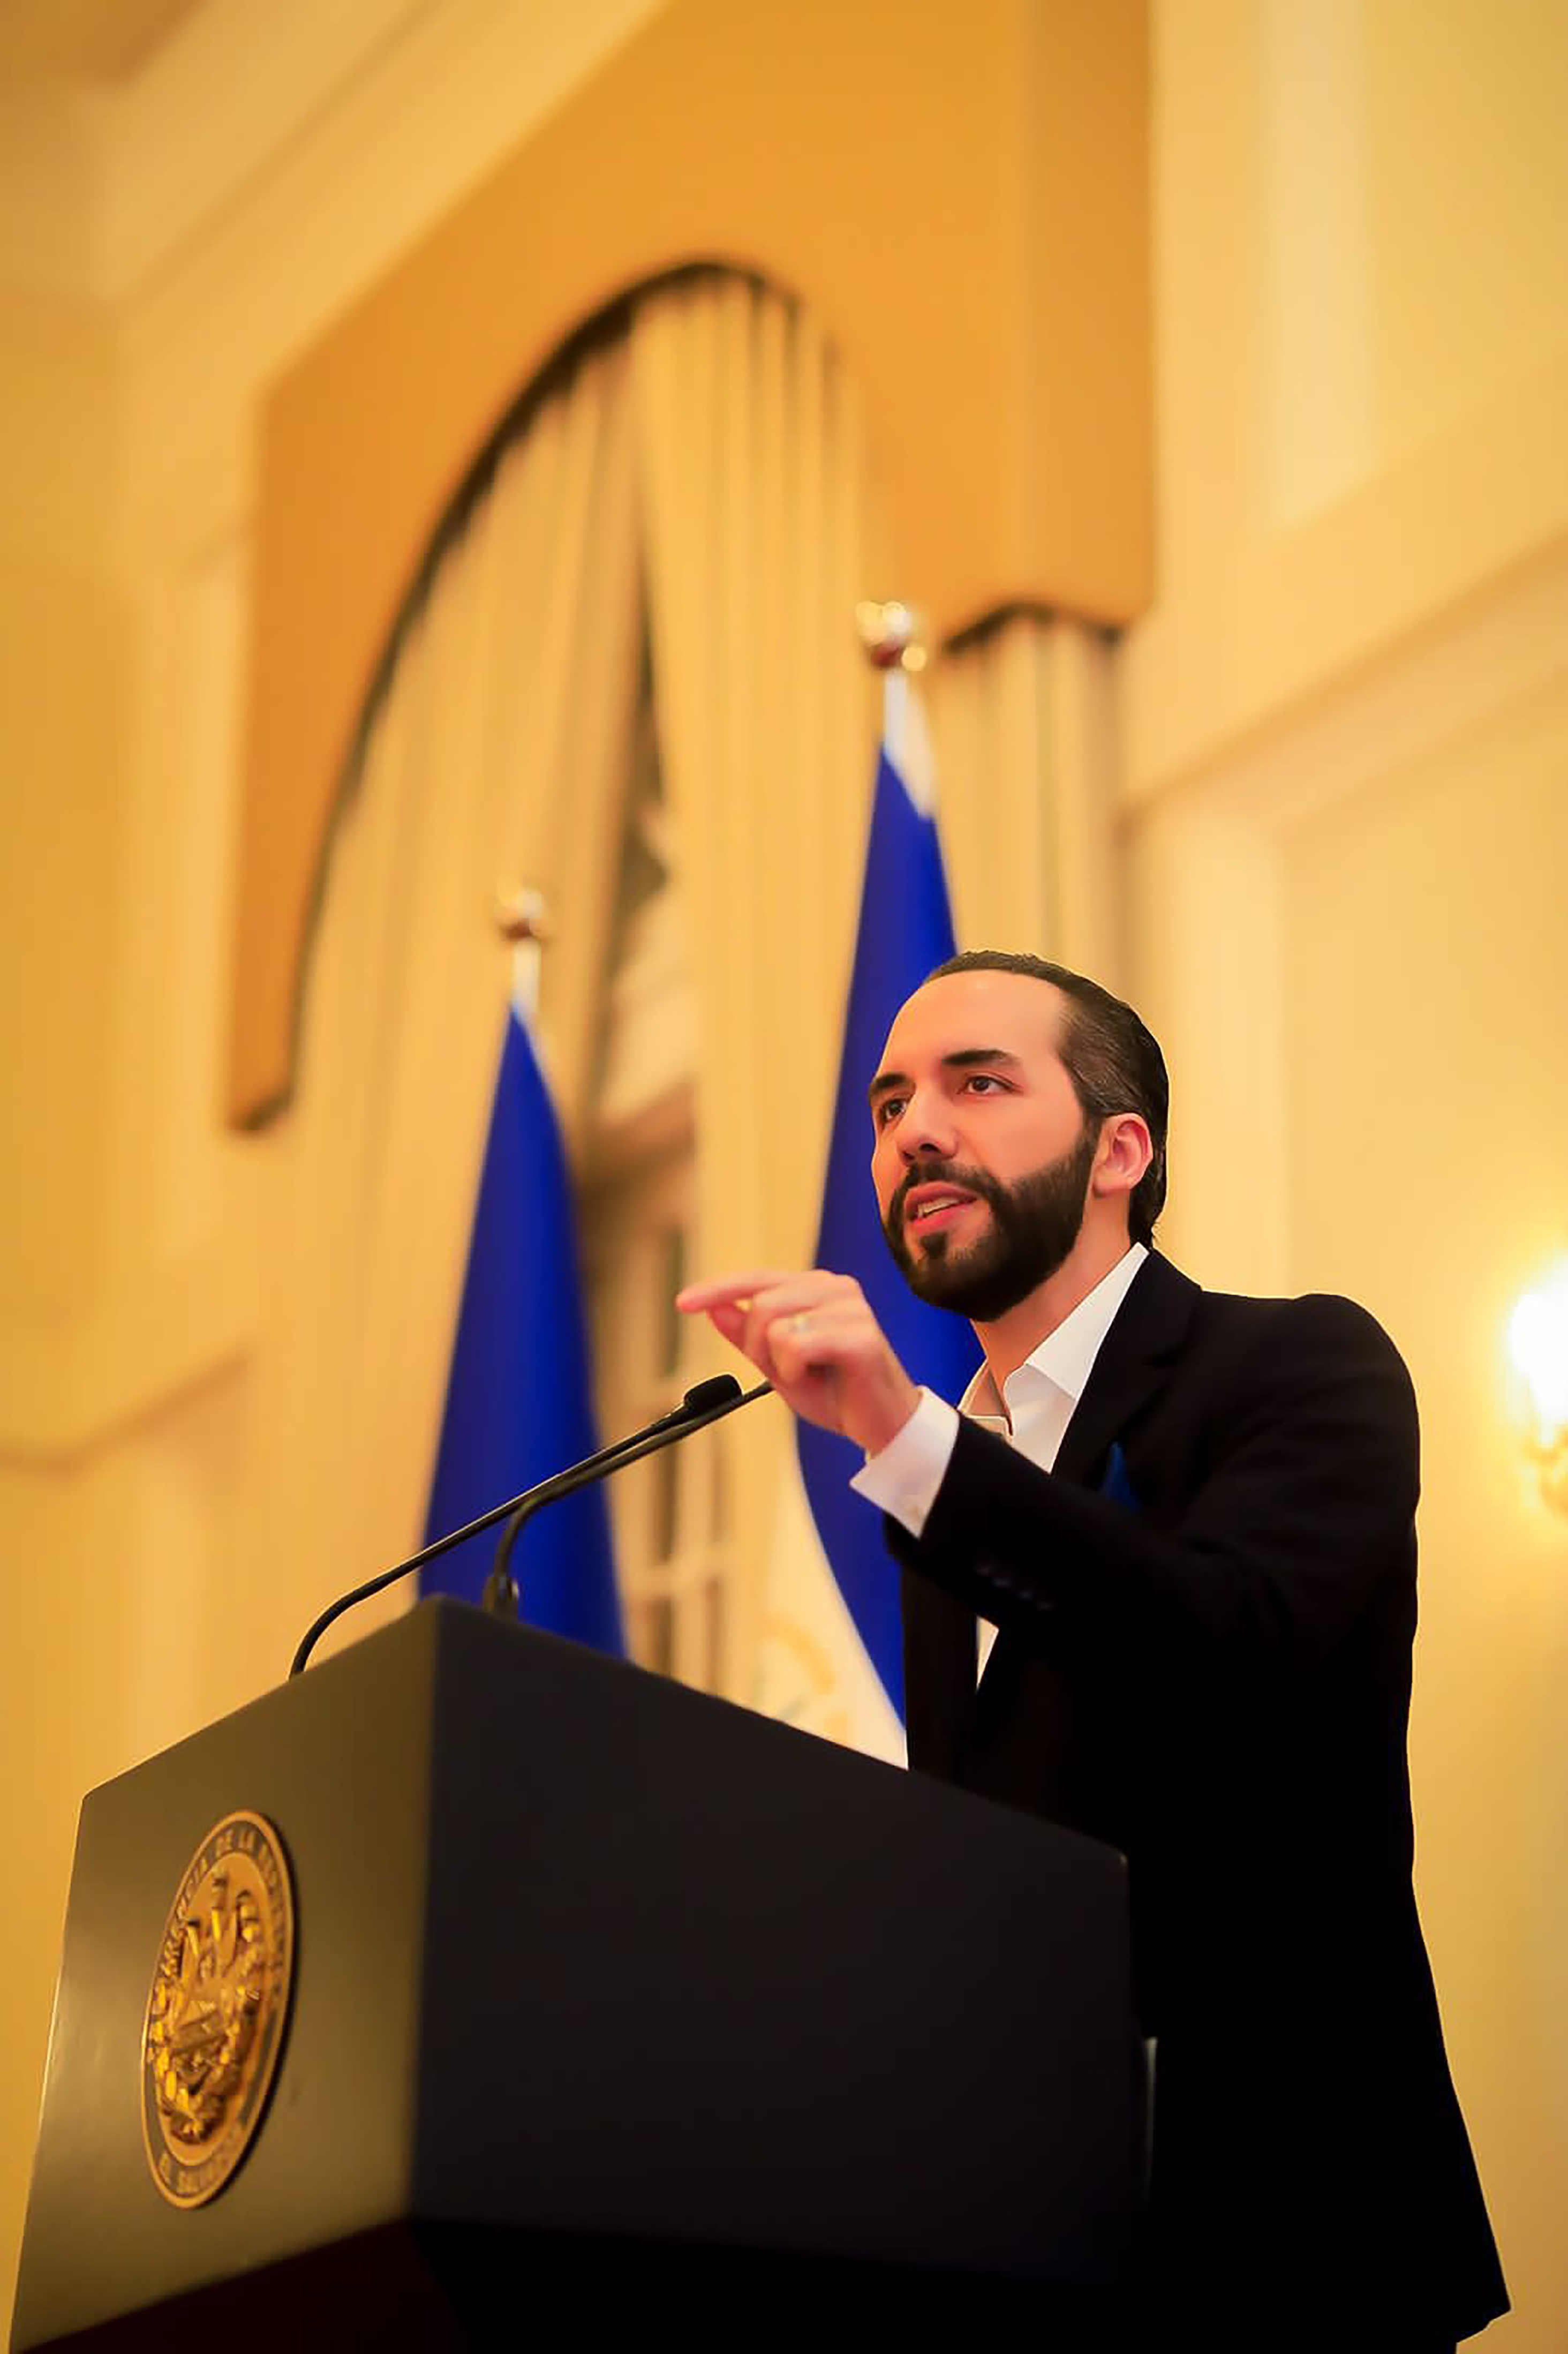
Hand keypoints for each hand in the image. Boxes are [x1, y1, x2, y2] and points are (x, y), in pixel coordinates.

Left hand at [675, 1269, 921, 1456]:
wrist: (882, 1424)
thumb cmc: (836, 1391)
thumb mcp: (778, 1364)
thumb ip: (748, 1335)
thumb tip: (714, 1308)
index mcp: (816, 1287)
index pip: (756, 1279)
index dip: (717, 1289)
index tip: (683, 1303)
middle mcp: (834, 1288)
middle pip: (760, 1304)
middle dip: (757, 1346)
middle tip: (788, 1371)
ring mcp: (851, 1307)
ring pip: (775, 1325)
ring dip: (780, 1363)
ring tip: (809, 1374)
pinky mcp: (860, 1334)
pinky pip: (796, 1345)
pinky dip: (796, 1371)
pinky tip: (819, 1378)